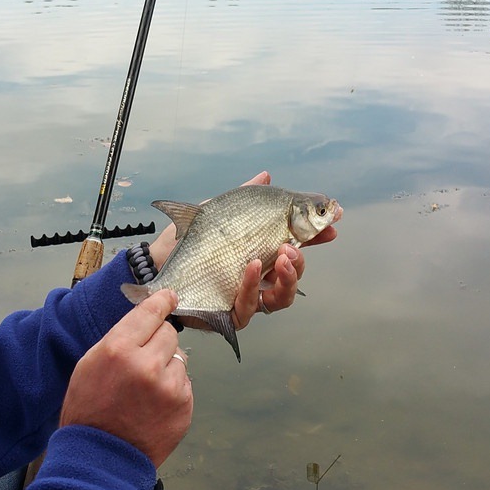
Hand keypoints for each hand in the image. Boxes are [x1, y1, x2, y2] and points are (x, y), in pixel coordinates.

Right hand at [59, 289, 192, 466]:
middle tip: (143, 359)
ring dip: (166, 367)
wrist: (101, 459)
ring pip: (179, 358)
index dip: (161, 301)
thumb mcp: (90, 365)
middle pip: (169, 332)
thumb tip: (148, 318)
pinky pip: (184, 383)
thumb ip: (120, 339)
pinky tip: (154, 405)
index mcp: (118, 350)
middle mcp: (147, 365)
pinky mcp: (184, 406)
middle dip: (158, 341)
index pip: (150, 312)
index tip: (169, 295)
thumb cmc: (89, 410)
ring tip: (145, 390)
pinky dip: (173, 389)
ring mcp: (169, 387)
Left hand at [147, 171, 337, 329]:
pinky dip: (253, 285)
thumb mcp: (216, 212)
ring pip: (281, 298)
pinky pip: (250, 307)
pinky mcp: (230, 315)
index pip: (296, 246)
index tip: (333, 223)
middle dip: (300, 261)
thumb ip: (242, 195)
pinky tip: (251, 266)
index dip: (316, 236)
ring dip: (287, 278)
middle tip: (292, 247)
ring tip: (279, 257)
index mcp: (261, 252)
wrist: (156, 262)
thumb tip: (265, 175)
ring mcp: (246, 298)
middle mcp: (259, 278)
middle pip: (293, 276)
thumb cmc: (190, 240)